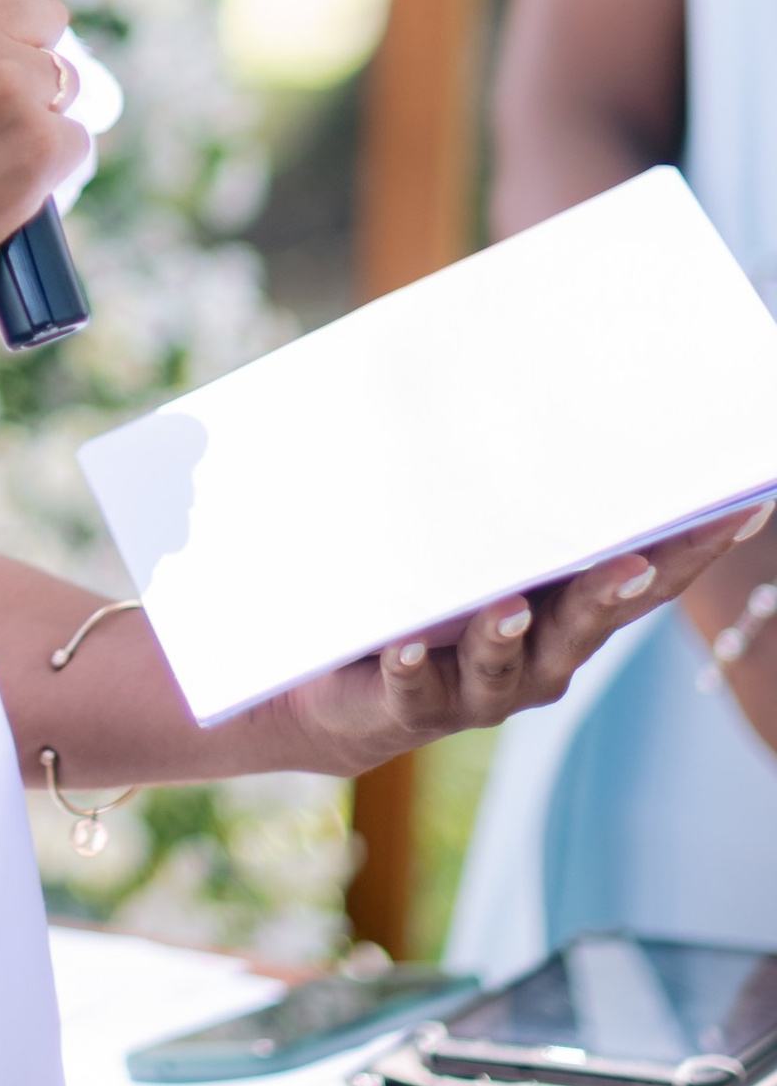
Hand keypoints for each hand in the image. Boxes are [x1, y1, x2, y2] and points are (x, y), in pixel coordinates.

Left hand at [279, 500, 773, 774]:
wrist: (349, 690)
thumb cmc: (427, 592)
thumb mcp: (471, 538)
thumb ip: (506, 492)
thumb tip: (521, 380)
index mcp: (569, 609)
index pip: (646, 580)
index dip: (694, 549)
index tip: (743, 506)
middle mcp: (540, 655)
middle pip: (587, 624)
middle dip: (611, 591)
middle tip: (634, 560)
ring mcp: (480, 687)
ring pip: (503, 661)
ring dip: (505, 633)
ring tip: (504, 606)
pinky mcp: (409, 705)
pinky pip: (414, 689)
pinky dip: (412, 666)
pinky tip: (403, 645)